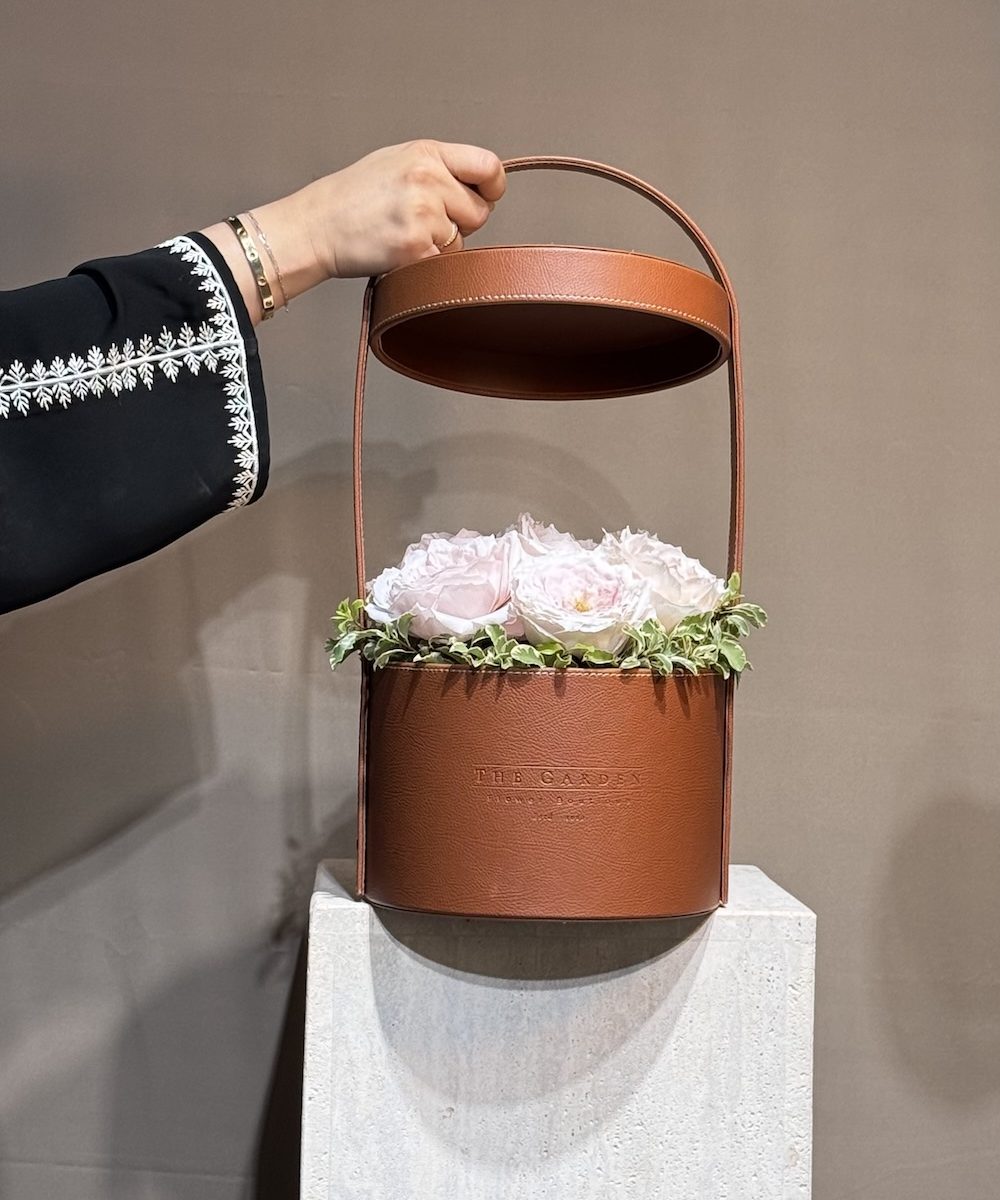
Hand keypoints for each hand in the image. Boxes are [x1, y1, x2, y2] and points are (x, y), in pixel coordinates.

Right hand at [202, 139, 505, 323]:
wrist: (316, 226)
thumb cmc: (353, 198)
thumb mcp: (397, 161)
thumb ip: (439, 168)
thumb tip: (481, 186)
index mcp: (427, 153)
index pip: (488, 166)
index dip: (492, 187)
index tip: (485, 197)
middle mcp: (428, 179)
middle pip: (480, 211)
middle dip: (460, 222)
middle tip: (423, 221)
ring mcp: (423, 214)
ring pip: (460, 241)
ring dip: (439, 246)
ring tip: (403, 234)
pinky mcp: (416, 248)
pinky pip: (443, 263)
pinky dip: (426, 264)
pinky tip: (399, 251)